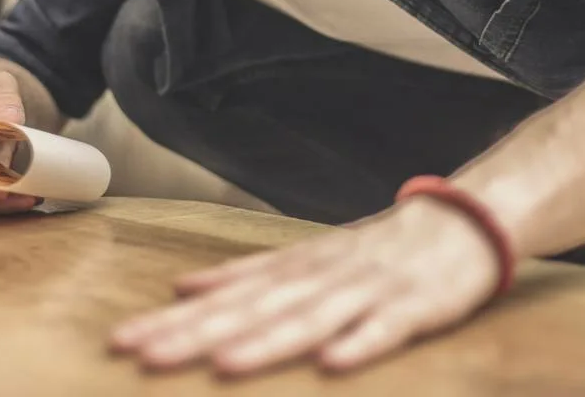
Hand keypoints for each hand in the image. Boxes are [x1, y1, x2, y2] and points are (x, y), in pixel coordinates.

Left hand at [109, 198, 503, 374]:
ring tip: (223, 366)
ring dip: (267, 341)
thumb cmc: (378, 247)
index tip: (124, 341)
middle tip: (143, 355)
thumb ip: (250, 273)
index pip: (227, 298)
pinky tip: (332, 365)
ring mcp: (369, 290)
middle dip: (199, 334)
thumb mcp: (309, 255)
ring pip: (311, 318)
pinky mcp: (416, 306)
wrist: (460, 219)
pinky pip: (386, 329)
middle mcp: (324, 277)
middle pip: (255, 310)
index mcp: (297, 268)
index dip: (176, 321)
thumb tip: (185, 285)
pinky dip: (360, 344)